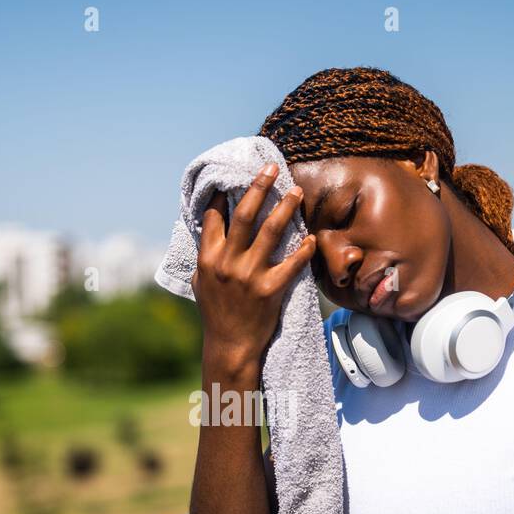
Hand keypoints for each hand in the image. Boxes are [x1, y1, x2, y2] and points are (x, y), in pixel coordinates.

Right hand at [192, 164, 316, 366]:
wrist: (230, 345)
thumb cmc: (216, 313)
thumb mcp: (202, 282)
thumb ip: (206, 255)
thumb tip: (208, 229)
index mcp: (208, 259)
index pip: (214, 217)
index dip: (223, 194)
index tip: (233, 177)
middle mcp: (227, 263)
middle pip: (245, 215)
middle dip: (258, 187)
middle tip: (272, 168)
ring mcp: (249, 277)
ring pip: (270, 232)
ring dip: (285, 208)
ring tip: (296, 191)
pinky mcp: (270, 291)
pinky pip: (291, 264)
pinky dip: (303, 250)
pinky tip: (312, 238)